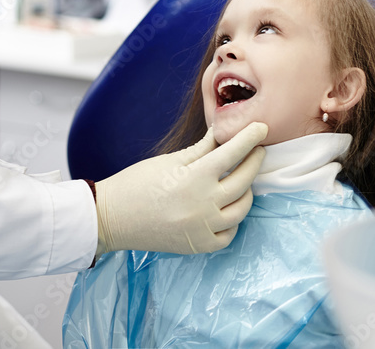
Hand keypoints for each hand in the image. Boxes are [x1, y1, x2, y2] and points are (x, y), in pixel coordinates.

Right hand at [94, 121, 268, 255]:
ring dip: (247, 191)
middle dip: (254, 161)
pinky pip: (228, 234)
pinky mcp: (198, 246)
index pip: (233, 153)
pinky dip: (233, 221)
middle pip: (244, 180)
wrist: (111, 218)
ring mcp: (203, 228)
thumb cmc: (136, 183)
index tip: (262, 128)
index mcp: (195, 178)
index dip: (251, 138)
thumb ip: (201, 149)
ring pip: (242, 209)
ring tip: (243, 179)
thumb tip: (223, 132)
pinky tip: (229, 208)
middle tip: (257, 150)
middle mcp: (204, 205)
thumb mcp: (170, 160)